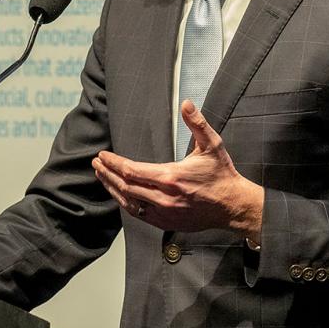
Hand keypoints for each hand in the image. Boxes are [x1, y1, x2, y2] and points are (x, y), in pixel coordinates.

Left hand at [92, 100, 263, 242]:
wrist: (232, 205)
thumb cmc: (221, 174)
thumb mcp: (212, 145)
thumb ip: (197, 124)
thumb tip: (186, 104)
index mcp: (171, 178)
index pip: (132, 170)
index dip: (114, 163)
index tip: (103, 155)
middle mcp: (164, 198)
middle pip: (125, 186)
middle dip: (108, 173)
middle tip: (96, 163)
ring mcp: (164, 213)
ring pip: (129, 202)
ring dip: (113, 188)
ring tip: (102, 177)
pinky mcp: (166, 223)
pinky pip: (139, 214)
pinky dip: (126, 203)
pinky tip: (120, 194)